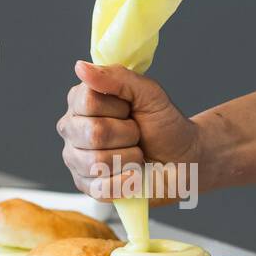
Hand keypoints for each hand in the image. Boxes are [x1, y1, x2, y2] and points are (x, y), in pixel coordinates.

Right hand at [57, 61, 201, 199]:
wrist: (183, 159)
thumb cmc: (164, 125)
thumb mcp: (149, 93)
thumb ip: (118, 78)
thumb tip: (81, 67)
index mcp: (82, 102)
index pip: (88, 102)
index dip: (118, 108)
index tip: (130, 110)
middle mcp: (73, 130)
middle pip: (93, 134)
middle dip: (127, 134)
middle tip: (136, 133)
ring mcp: (77, 160)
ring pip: (97, 163)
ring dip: (130, 158)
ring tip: (136, 153)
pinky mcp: (87, 187)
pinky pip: (102, 187)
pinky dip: (127, 181)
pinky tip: (134, 174)